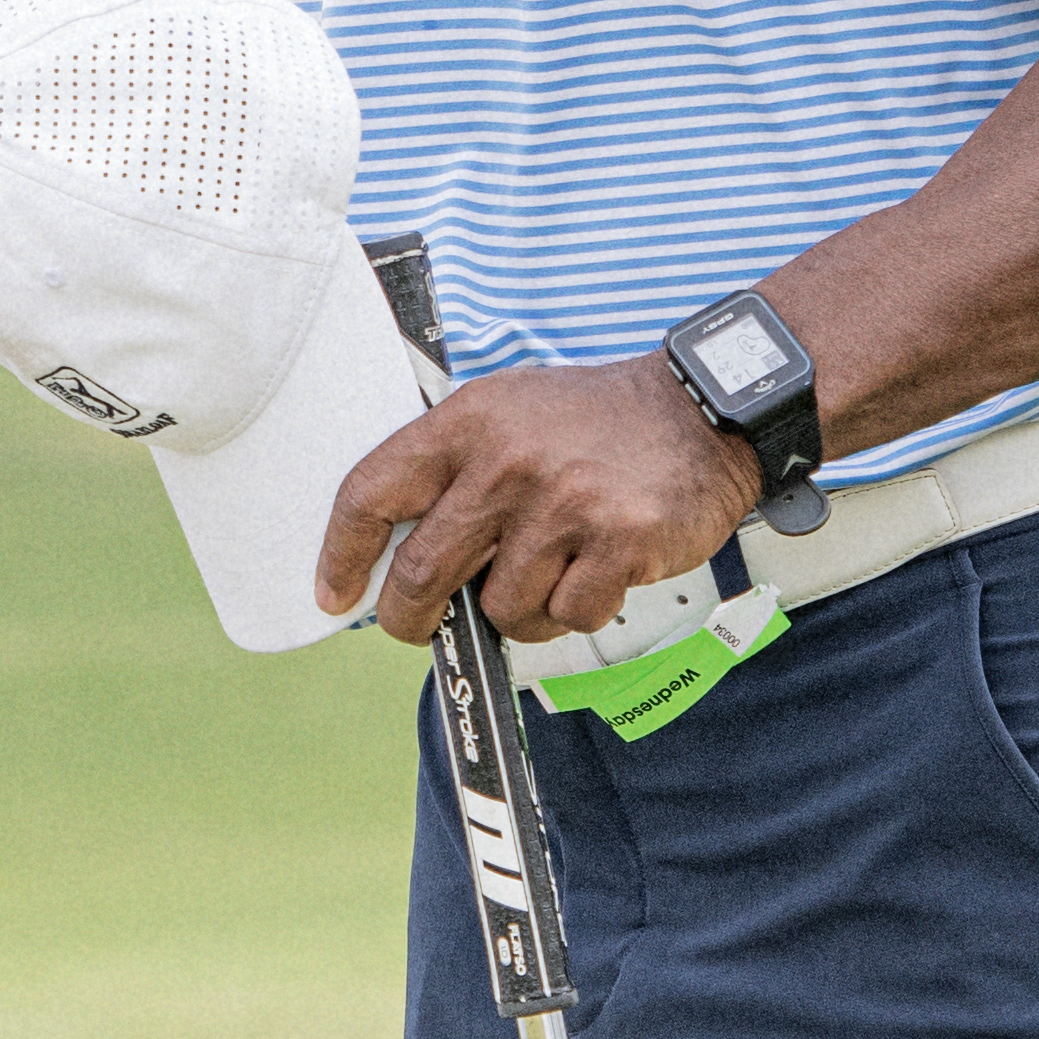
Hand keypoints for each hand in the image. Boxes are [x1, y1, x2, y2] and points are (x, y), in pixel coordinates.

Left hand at [319, 356, 757, 643]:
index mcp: (467, 422)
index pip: (371, 492)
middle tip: (422, 629)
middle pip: (424, 571)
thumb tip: (395, 557)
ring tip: (550, 574)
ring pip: (500, 607)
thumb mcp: (509, 412)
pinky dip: (577, 611)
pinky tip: (597, 572)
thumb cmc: (595, 422)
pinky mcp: (618, 541)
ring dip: (519, 611)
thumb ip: (452, 470)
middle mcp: (507, 462)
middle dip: (412, 618)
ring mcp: (564, 504)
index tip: (334, 594)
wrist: (703, 409)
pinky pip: (567, 616)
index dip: (341, 554)